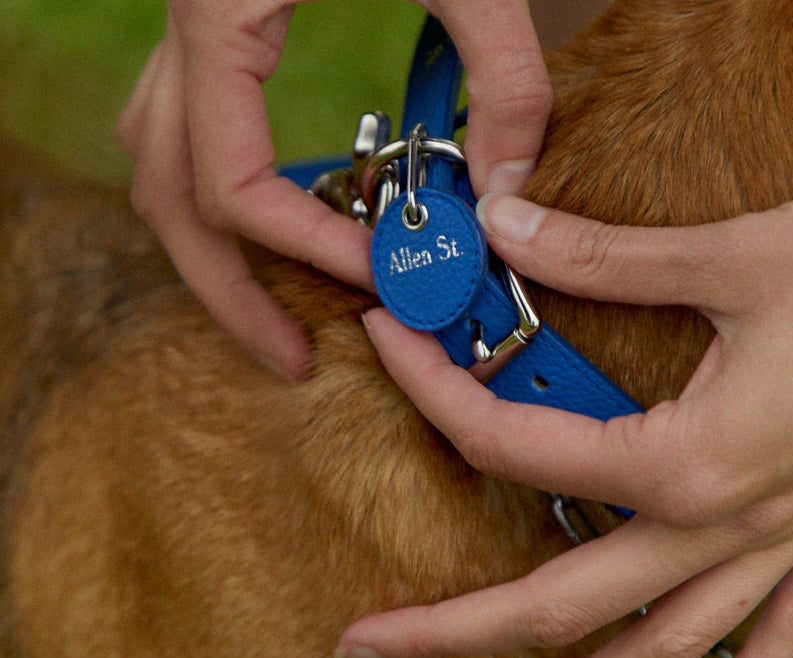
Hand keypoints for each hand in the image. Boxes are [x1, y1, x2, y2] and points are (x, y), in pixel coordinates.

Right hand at [116, 0, 551, 378]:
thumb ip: (502, 70)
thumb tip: (508, 188)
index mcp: (218, 18)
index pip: (231, 181)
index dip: (307, 246)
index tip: (383, 276)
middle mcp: (182, 40)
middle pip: (170, 207)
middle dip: (230, 295)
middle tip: (292, 361)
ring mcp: (183, 44)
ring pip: (157, 179)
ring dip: (211, 257)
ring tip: (272, 317)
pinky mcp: (207, 44)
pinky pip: (181, 143)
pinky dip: (218, 202)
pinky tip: (275, 229)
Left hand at [337, 194, 792, 657]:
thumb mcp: (740, 258)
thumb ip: (609, 254)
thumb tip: (505, 221)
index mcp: (689, 461)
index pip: (511, 441)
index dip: (431, 386)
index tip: (385, 340)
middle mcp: (722, 526)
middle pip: (558, 602)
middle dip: (452, 631)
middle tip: (363, 647)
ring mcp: (774, 552)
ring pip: (655, 651)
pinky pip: (773, 641)